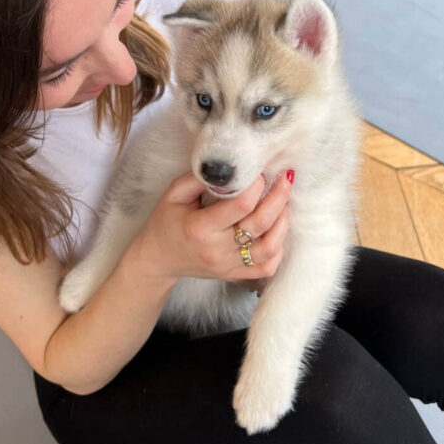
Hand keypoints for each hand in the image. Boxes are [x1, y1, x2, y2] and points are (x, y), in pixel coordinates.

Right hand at [133, 171, 291, 283]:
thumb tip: (230, 168)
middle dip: (278, 197)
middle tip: (285, 178)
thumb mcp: (174, 193)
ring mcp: (227, 265)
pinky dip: (278, 248)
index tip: (259, 172)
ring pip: (270, 248)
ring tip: (283, 204)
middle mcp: (217, 249)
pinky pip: (267, 266)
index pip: (240, 205)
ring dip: (283, 223)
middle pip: (260, 224)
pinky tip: (276, 230)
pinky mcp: (234, 274)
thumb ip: (200, 178)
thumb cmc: (166, 221)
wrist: (158, 258)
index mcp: (200, 227)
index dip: (256, 185)